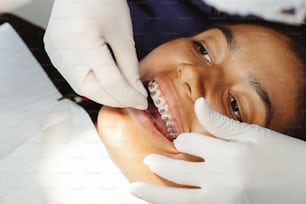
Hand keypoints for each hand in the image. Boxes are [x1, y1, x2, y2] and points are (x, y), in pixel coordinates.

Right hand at [44, 0, 146, 108]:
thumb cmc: (103, 1)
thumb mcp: (123, 34)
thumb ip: (129, 67)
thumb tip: (136, 92)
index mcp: (84, 40)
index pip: (110, 82)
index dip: (129, 96)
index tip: (142, 103)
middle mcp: (63, 49)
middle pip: (92, 90)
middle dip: (115, 99)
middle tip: (133, 100)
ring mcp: (54, 52)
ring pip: (81, 87)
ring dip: (104, 94)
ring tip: (121, 93)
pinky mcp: (53, 53)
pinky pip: (73, 77)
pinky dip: (92, 84)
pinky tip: (105, 83)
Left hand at [130, 98, 305, 203]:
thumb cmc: (285, 157)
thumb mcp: (255, 135)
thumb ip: (221, 123)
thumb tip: (197, 103)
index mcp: (228, 154)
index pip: (190, 144)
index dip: (184, 141)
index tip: (185, 142)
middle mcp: (221, 179)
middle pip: (178, 170)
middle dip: (160, 164)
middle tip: (147, 161)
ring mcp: (223, 200)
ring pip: (179, 198)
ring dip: (155, 194)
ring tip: (134, 190)